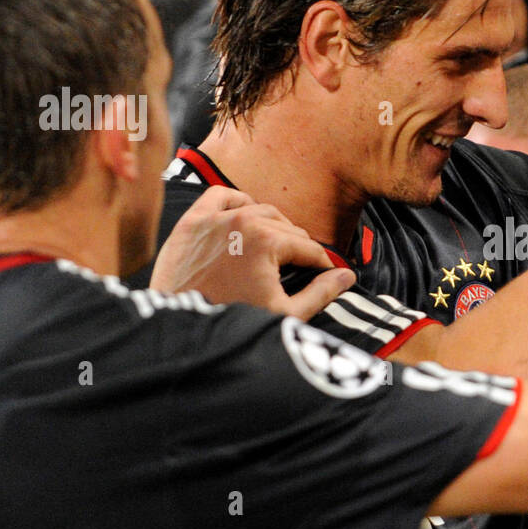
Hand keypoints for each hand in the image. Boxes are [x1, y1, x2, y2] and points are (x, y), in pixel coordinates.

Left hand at [150, 186, 355, 318]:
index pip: (309, 248)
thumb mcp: (285, 315)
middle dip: (300, 250)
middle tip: (301, 269)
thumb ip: (321, 293)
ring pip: (260, 209)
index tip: (325, 276)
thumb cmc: (233, 325)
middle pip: (289, 229)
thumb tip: (347, 276)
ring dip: (274, 226)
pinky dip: (237, 202)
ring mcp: (214, 219)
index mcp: (267, 241)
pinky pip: (220, 195)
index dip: (322, 266)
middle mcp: (242, 221)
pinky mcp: (191, 223)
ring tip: (278, 247)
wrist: (179, 332)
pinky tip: (244, 215)